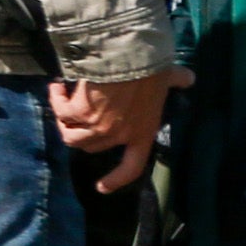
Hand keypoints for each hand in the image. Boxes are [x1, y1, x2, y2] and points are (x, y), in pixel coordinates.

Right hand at [53, 67, 186, 195]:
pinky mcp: (79, 113)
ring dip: (65, 121)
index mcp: (143, 132)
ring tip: (63, 100)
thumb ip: (177, 79)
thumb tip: (188, 78)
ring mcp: (97, 127)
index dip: (116, 179)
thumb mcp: (168, 77)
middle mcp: (118, 135)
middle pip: (92, 147)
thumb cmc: (150, 68)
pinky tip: (57, 87)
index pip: (131, 167)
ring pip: (71, 136)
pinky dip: (57, 100)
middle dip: (82, 132)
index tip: (101, 188)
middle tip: (77, 114)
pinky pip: (62, 113)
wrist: (128, 57)